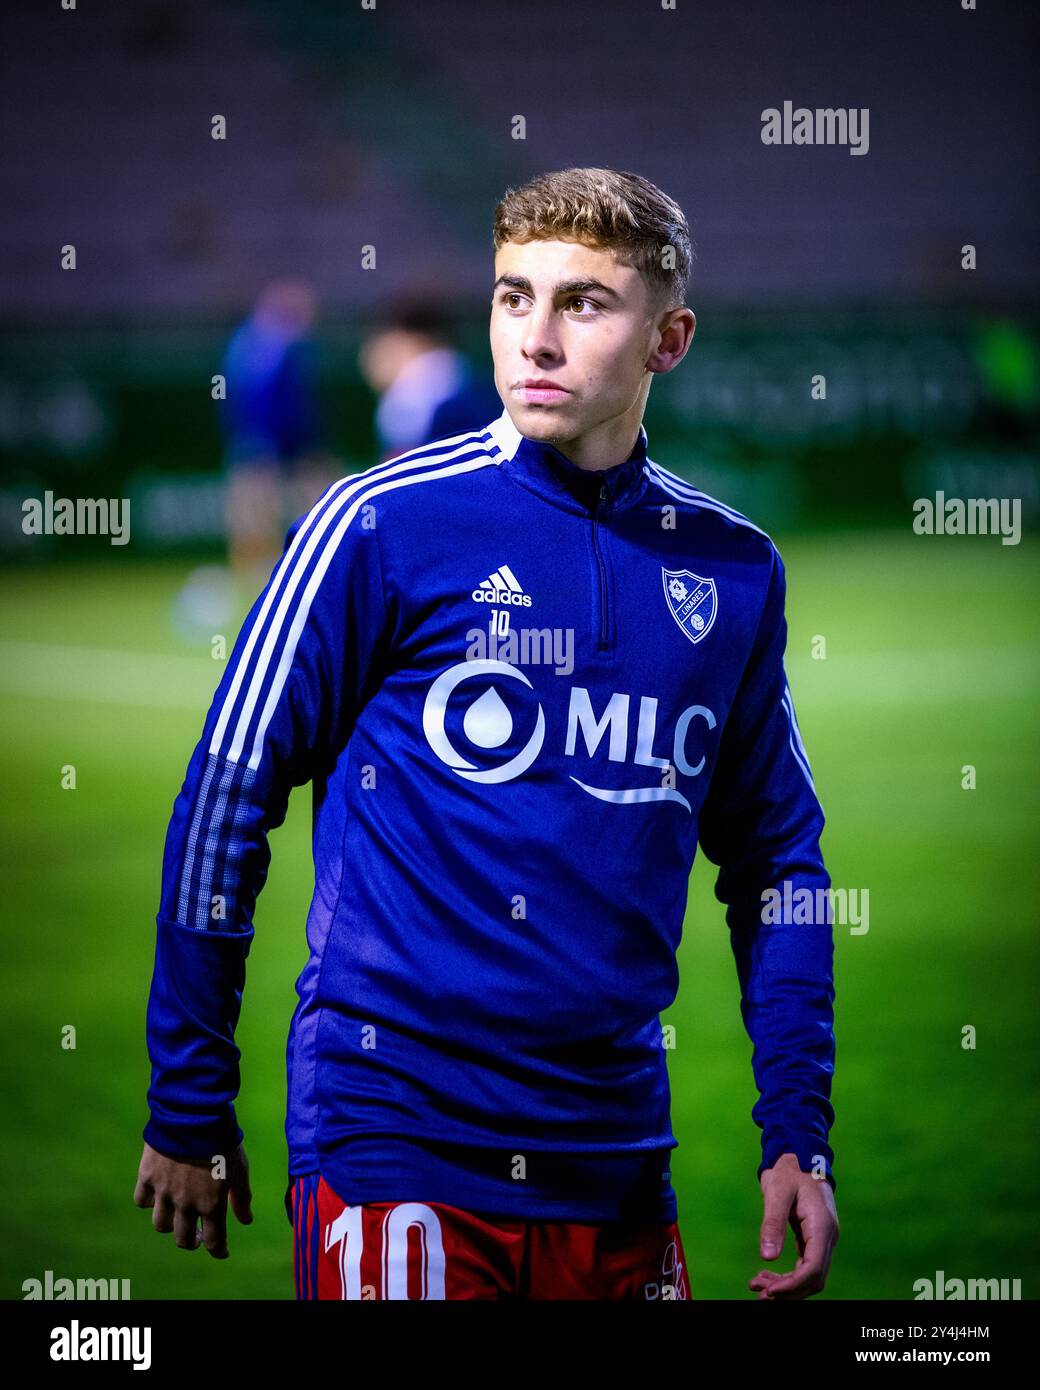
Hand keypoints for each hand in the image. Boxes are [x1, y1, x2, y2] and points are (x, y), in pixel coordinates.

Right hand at [133, 1141, 252, 1258]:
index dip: (218, 1250)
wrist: (194, 1115)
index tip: (221, 1251)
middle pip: (183, 1239)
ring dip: (170, 1225)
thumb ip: (242, 1197)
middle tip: (197, 1236)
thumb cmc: (222, 1140)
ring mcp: (164, 1192)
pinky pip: (142, 1201)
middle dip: (192, 1241)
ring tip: (177, 1216)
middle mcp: (185, 1204)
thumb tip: (246, 1220)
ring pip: (160, 1225)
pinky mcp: (147, 1177)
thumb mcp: (239, 1169)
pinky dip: (149, 1202)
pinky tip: (158, 1195)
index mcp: (211, 1204)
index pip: (214, 1241)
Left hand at [749, 1152, 838, 1298]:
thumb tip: (767, 1256)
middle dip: (788, 1291)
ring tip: (758, 1286)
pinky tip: (767, 1275)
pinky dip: (788, 1276)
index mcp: (822, 1225)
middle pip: (814, 1279)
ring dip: (787, 1286)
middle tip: (758, 1293)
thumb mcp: (776, 1191)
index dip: (792, 1285)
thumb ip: (773, 1223)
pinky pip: (805, 1266)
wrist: (799, 1154)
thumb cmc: (788, 1169)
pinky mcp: (814, 1239)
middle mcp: (828, 1236)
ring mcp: (823, 1239)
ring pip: (810, 1276)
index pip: (813, 1268)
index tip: (769, 1291)